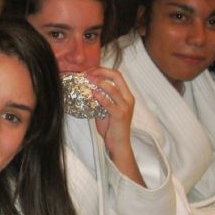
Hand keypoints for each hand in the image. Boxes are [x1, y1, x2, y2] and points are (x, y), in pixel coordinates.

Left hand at [85, 67, 145, 186]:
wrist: (118, 144)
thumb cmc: (111, 128)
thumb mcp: (104, 110)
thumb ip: (99, 99)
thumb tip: (85, 89)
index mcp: (126, 95)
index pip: (117, 75)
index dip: (103, 70)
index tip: (89, 71)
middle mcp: (128, 98)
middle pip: (117, 76)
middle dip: (101, 72)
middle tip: (88, 73)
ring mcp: (125, 106)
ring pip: (113, 88)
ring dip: (99, 82)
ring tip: (88, 79)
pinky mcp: (120, 115)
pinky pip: (110, 103)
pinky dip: (101, 97)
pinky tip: (92, 93)